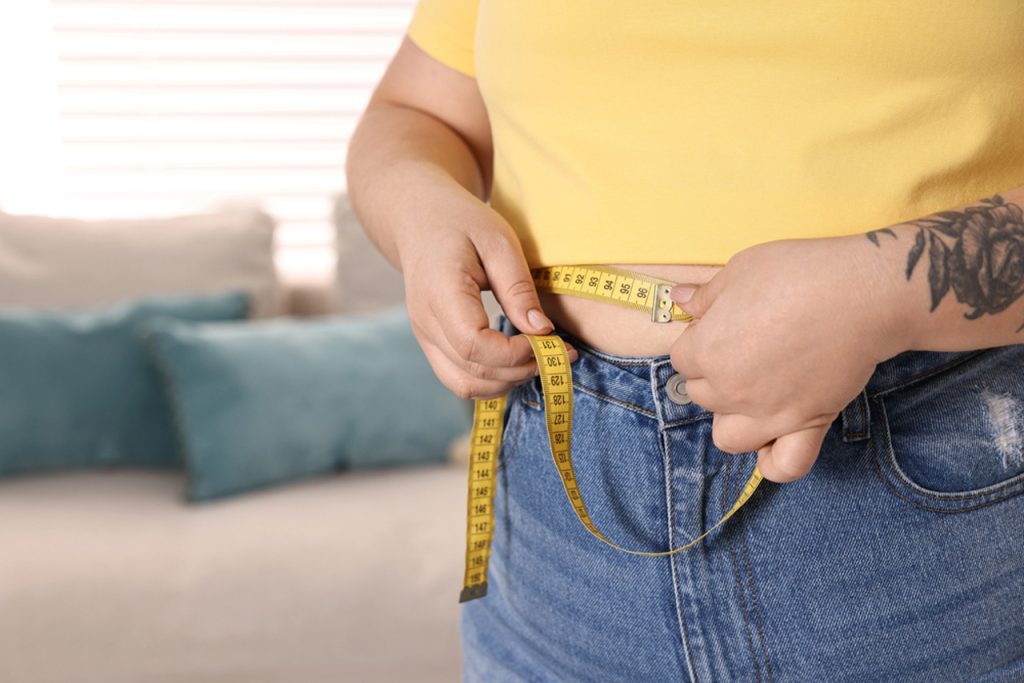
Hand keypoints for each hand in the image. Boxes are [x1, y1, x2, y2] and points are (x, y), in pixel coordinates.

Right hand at [398, 192, 575, 399]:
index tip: (549, 340)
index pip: (474, 345)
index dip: (515, 354)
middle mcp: (425, 322)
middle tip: (559, 353)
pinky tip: (517, 361)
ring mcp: (424, 337)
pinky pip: (459, 379)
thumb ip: (518, 288)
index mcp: (440, 292)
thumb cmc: (461, 222)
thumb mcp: (499, 241)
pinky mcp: (431, 344)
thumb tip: (542, 331)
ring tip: (539, 357)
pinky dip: (492, 380)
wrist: (419, 219)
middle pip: (472, 372)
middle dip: (520, 370)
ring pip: (464, 385)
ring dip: (507, 381)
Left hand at [668, 236, 909, 481]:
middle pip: (702, 394)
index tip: (720, 325)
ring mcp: (767, 414)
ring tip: (753, 391)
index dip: (699, 339)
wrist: (862, 293)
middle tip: (744, 347)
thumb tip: (681, 298)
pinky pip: (783, 465)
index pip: (682, 358)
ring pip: (728, 437)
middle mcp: (730, 390)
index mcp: (707, 351)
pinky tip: (775, 439)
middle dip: (713, 372)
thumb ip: (707, 294)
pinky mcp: (807, 425)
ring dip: (733, 418)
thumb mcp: (741, 270)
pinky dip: (775, 460)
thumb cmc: (799, 274)